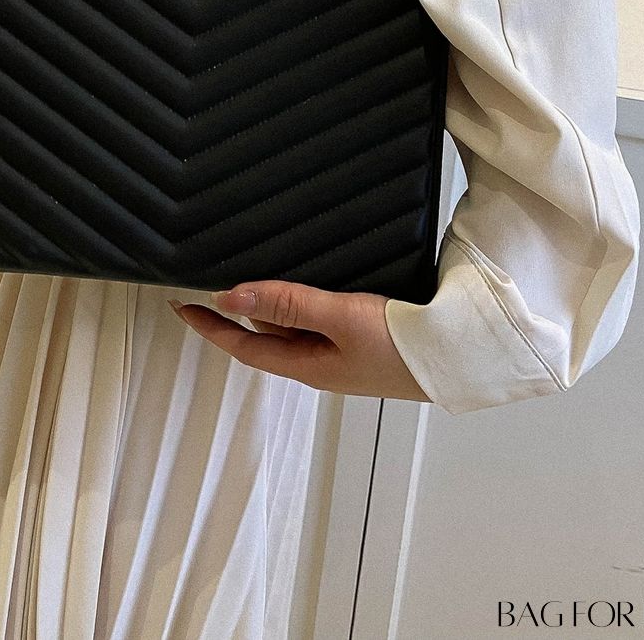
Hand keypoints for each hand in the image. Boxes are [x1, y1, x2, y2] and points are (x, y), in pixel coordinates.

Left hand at [168, 281, 431, 400]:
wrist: (461, 357)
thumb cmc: (401, 345)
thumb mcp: (339, 318)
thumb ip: (287, 303)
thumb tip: (230, 296)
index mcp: (307, 366)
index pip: (243, 347)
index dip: (210, 327)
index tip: (181, 305)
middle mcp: (320, 363)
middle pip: (264, 338)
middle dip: (234, 314)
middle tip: (206, 285)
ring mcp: (343, 353)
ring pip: (291, 327)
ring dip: (266, 306)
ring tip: (246, 276)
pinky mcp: (365, 338)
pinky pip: (318, 319)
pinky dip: (299, 302)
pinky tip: (302, 282)